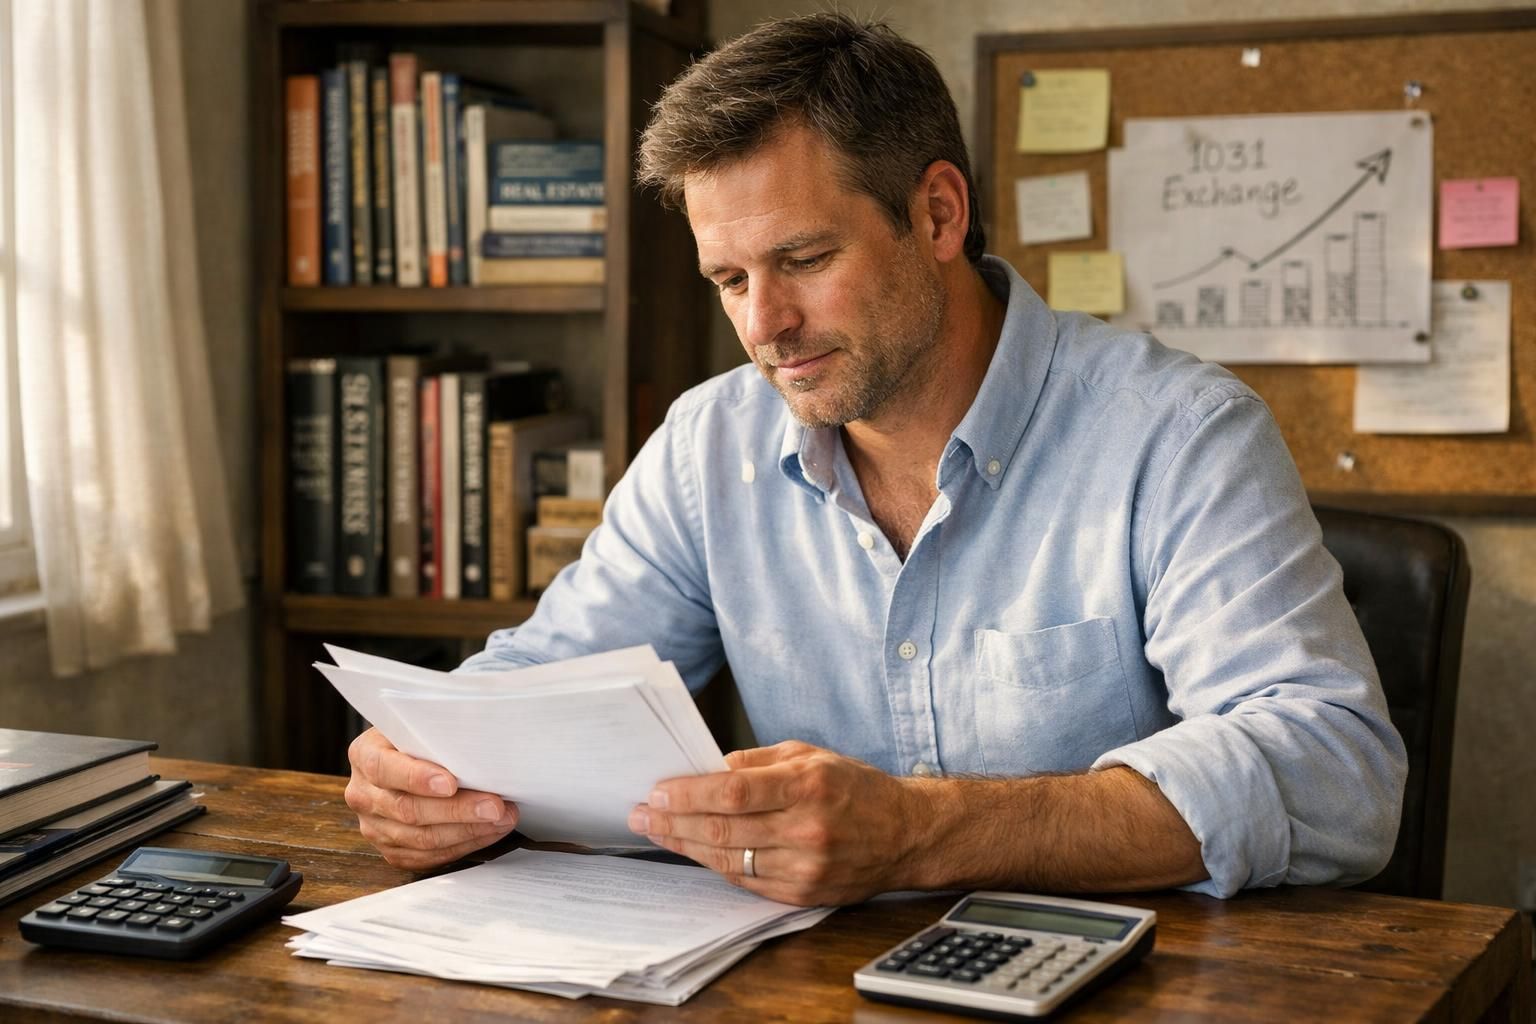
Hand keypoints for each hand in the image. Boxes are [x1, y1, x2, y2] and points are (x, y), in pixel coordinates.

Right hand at [344, 727, 518, 869]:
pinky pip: (426, 857)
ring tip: (501, 820)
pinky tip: (487, 833)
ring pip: (420, 839)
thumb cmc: (420, 737)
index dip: (417, 778)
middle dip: (458, 810)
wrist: (408, 758)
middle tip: (495, 807)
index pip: (384, 768)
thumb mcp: (419, 723)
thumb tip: (478, 740)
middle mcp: (363, 793)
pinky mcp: (390, 849)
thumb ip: (437, 731)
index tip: (451, 783)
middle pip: (408, 809)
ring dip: (467, 831)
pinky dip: (462, 846)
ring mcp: (374, 826)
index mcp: (364, 754)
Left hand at [627, 741, 927, 905]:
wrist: (906, 833)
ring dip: (687, 846)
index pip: (732, 791)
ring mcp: (806, 866)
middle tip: (641, 815)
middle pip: (723, 830)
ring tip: (659, 832)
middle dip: (673, 822)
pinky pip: (748, 881)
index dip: (688, 794)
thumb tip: (707, 768)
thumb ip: (757, 763)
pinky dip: (718, 865)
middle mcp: (806, 828)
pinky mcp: (804, 893)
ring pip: (729, 860)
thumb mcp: (810, 755)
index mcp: (808, 785)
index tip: (657, 792)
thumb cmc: (856, 787)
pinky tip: (697, 851)